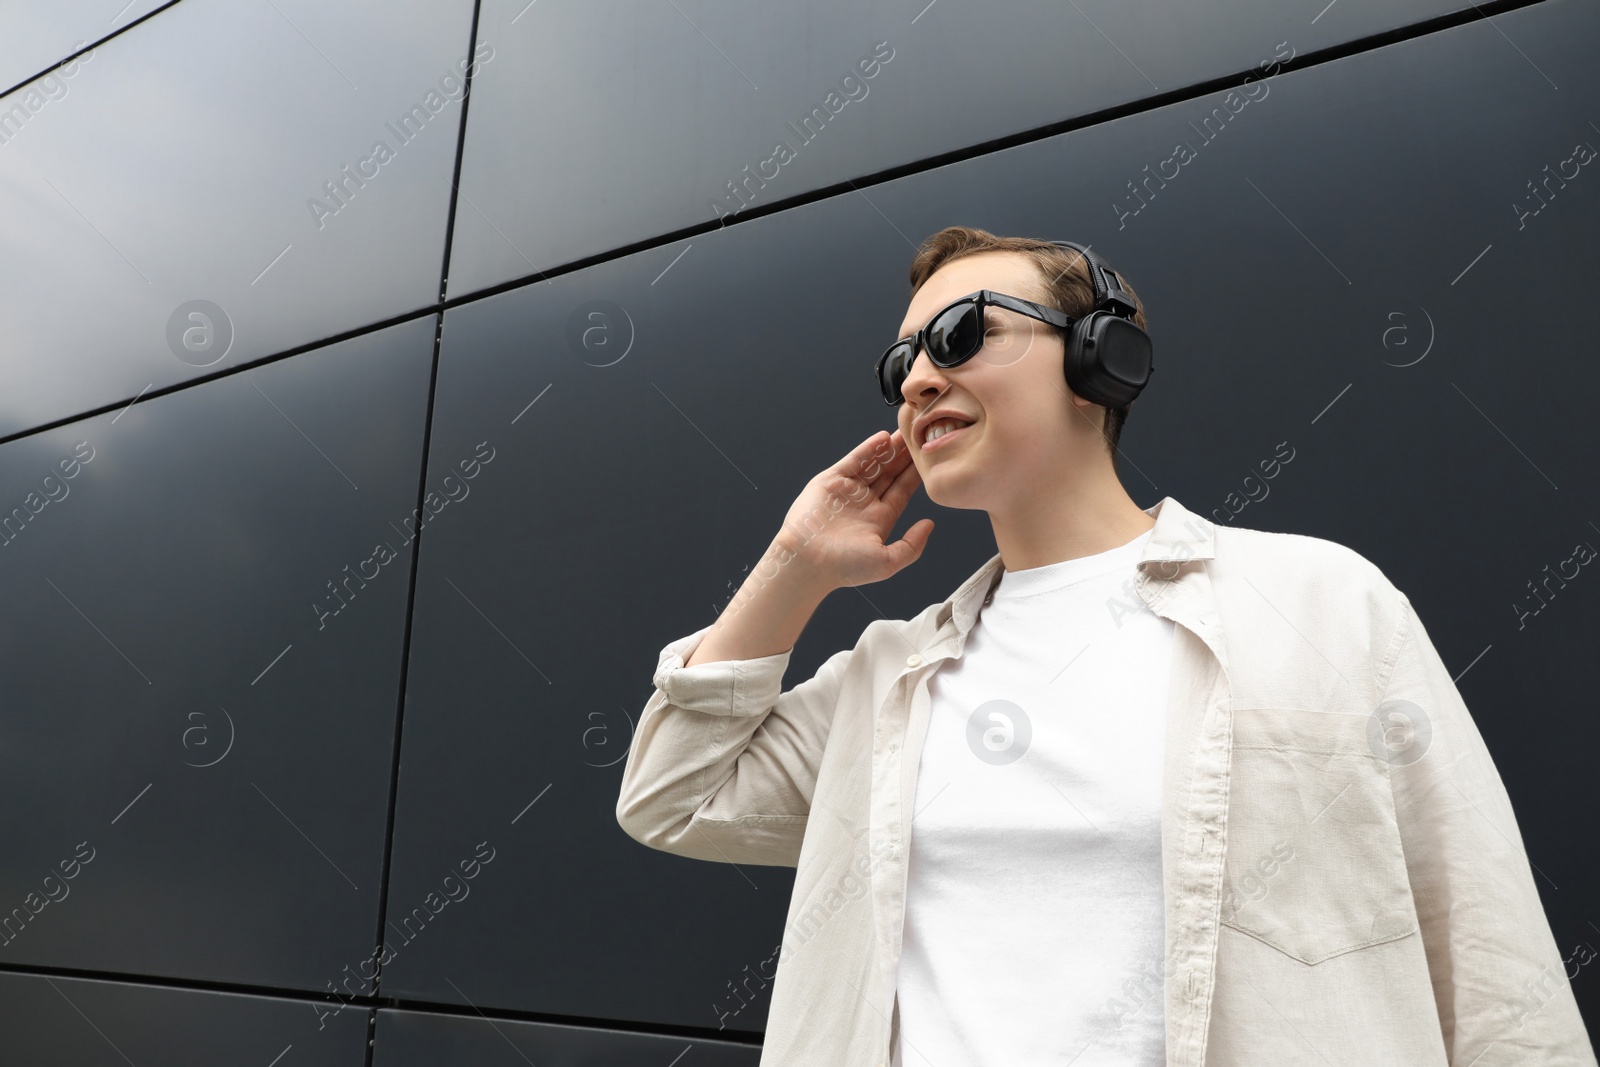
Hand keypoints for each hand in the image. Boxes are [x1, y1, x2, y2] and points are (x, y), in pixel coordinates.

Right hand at [772, 428, 932, 590]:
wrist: (807, 562)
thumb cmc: (843, 568)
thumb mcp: (887, 562)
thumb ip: (912, 545)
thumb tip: (929, 525)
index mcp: (879, 519)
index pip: (902, 490)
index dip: (915, 475)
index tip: (929, 461)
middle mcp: (864, 502)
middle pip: (890, 473)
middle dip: (904, 457)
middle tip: (920, 439)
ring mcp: (848, 490)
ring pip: (873, 463)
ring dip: (889, 449)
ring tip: (905, 433)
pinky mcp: (831, 481)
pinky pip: (853, 460)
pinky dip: (868, 448)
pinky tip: (883, 438)